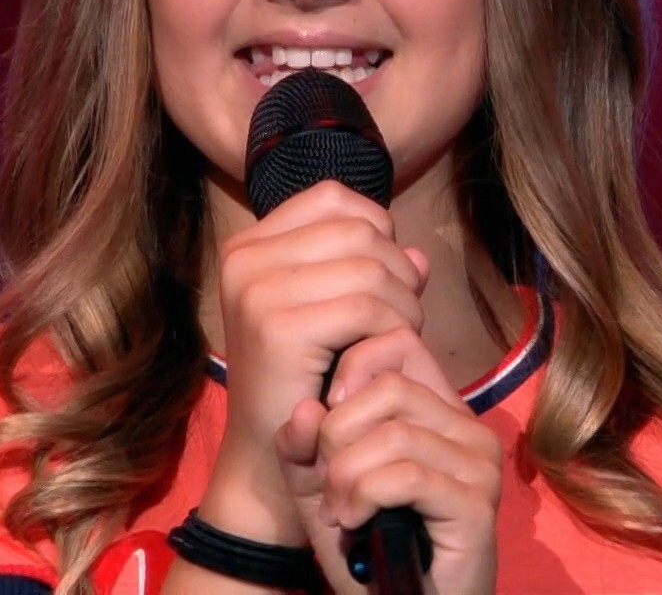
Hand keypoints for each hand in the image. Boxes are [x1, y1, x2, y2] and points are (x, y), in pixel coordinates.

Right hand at [197, 180, 428, 544]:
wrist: (271, 460)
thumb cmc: (309, 382)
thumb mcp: (338, 314)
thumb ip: (375, 273)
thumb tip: (418, 256)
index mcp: (249, 245)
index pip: (335, 199)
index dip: (377, 233)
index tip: (381, 283)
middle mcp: (243, 258)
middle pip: (361, 229)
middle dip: (398, 273)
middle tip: (398, 320)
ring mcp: (255, 289)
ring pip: (372, 267)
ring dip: (403, 305)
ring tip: (392, 341)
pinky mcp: (277, 327)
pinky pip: (368, 307)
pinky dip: (393, 330)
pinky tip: (382, 358)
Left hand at [274, 326, 502, 594]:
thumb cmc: (366, 549)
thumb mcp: (320, 488)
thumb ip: (303, 446)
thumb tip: (305, 407)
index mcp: (438, 410)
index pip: (398, 344)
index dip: (351, 369)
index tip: (325, 417)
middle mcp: (467, 428)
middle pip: (389, 387)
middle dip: (337, 433)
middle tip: (326, 481)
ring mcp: (479, 464)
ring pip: (394, 432)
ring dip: (346, 474)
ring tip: (338, 509)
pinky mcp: (476, 503)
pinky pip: (406, 476)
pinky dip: (364, 496)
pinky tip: (353, 521)